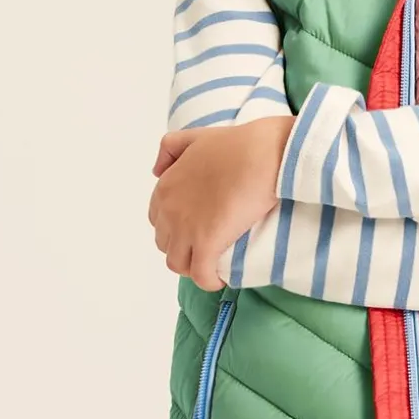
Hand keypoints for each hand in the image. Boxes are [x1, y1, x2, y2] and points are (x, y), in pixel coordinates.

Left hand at [148, 116, 293, 290]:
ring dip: (193, 267)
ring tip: (213, 264)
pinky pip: (200, 275)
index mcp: (165, 186)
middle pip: (166, 244)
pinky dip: (208, 281)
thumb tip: (156, 171)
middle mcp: (169, 209)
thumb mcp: (195, 136)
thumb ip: (170, 149)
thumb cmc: (237, 145)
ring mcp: (185, 228)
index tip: (196, 230)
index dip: (175, 228)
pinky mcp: (207, 243)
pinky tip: (220, 279)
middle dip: (183, 248)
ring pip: (178, 264)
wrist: (262, 155)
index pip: (158, 220)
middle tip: (207, 248)